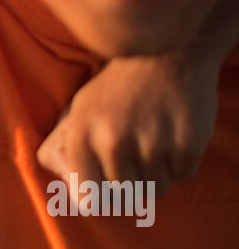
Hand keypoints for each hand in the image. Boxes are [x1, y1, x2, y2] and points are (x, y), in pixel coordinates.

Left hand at [37, 53, 220, 196]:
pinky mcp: (186, 143)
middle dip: (134, 181)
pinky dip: (182, 162)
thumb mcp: (81, 106)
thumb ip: (66, 147)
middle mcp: (112, 141)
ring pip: (156, 189)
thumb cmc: (120, 85)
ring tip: (158, 139)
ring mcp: (151, 143)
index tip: (112, 188)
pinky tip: (176, 133)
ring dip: (160, 173)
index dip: (102, 197)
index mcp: (81, 135)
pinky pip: (183, 175)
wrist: (168, 51)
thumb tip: (62, 183)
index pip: (88, 197)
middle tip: (140, 154)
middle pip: (125, 194)